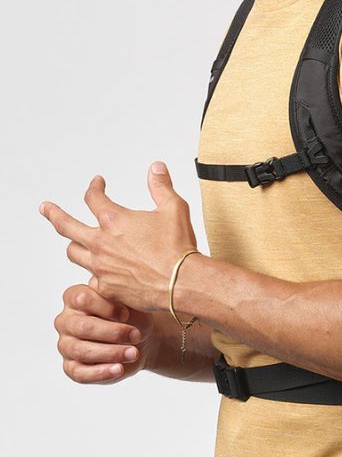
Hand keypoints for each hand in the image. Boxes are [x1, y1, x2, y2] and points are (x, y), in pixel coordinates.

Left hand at [39, 161, 199, 312]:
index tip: (97, 183)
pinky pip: (91, 278)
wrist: (180, 282)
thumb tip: (155, 168)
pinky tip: (98, 273)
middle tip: (45, 208)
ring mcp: (100, 267)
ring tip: (74, 242)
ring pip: (74, 253)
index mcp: (114, 220)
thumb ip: (161, 186)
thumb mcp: (174, 208)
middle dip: (54, 214)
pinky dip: (94, 273)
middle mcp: (101, 243)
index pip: (93, 197)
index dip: (94, 187)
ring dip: (74, 244)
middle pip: (66, 226)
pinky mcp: (106, 287)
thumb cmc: (177, 247)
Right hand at [55, 276, 154, 384]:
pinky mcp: (71, 367)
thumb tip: (115, 283)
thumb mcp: (129, 301)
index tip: (127, 313)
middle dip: (112, 332)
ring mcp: (66, 345)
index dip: (106, 307)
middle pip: (82, 327)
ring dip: (110, 353)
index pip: (82, 299)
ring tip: (133, 353)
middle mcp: (65, 321)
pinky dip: (101, 372)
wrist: (140, 340)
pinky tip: (119, 369)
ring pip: (81, 351)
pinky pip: (80, 373)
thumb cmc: (132, 315)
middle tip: (136, 335)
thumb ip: (118, 293)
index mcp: (74, 298)